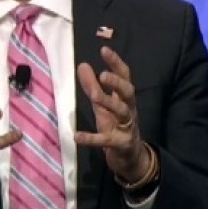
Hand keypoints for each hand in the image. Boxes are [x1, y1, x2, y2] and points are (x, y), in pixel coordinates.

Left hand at [75, 46, 150, 182]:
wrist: (130, 158)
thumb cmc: (116, 126)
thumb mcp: (102, 106)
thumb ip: (92, 86)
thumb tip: (82, 65)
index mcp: (124, 98)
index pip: (124, 76)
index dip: (115, 63)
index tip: (104, 49)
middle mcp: (129, 109)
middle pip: (128, 92)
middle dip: (117, 83)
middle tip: (103, 75)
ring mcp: (127, 127)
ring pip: (122, 112)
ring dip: (108, 102)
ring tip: (93, 95)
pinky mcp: (120, 144)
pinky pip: (106, 140)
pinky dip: (91, 139)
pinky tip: (77, 136)